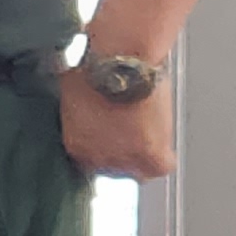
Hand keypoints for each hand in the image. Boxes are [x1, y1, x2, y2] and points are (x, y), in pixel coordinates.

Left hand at [57, 57, 177, 181]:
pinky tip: (163, 145)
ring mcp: (125, 160)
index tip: (110, 138)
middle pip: (113, 168)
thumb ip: (73, 104)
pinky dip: (164, 157)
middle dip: (122, 152)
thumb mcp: (71, 89)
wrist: (121, 63)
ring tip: (147, 137)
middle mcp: (98, 158)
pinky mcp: (151, 155)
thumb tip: (75, 96)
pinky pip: (161, 167)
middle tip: (131, 133)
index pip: (90, 161)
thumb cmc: (96, 66)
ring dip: (143, 158)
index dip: (103, 148)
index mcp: (76, 144)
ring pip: (138, 172)